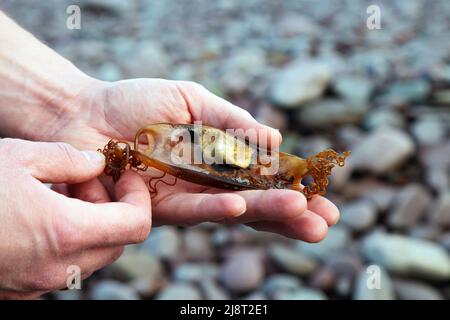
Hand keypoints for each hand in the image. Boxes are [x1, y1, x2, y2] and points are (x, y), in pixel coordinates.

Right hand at [0, 138, 150, 298]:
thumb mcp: (18, 157)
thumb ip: (69, 159)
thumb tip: (98, 163)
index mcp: (64, 233)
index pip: (136, 225)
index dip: (139, 198)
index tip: (124, 178)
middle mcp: (59, 267)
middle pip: (117, 240)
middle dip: (111, 208)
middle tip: (83, 181)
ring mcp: (39, 284)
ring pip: (93, 255)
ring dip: (90, 224)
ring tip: (57, 194)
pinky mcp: (22, 291)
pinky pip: (64, 266)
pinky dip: (67, 241)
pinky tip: (40, 217)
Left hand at [47, 78, 339, 241]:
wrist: (83, 113)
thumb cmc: (135, 102)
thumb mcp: (192, 100)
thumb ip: (230, 120)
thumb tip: (273, 136)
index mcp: (215, 161)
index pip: (261, 181)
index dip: (290, 190)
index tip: (323, 199)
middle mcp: (202, 185)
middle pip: (253, 204)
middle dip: (289, 214)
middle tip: (326, 223)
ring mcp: (180, 199)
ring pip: (230, 211)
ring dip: (265, 215)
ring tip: (304, 219)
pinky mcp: (153, 208)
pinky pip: (189, 209)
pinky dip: (216, 206)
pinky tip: (243, 205)